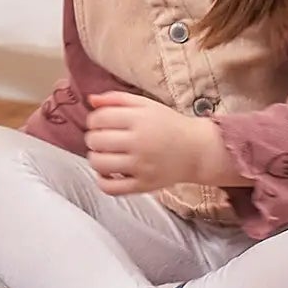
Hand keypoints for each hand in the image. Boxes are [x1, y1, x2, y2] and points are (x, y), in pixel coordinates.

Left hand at [84, 90, 212, 194]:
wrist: (197, 150)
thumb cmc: (168, 125)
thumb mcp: (145, 104)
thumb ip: (116, 99)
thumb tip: (91, 100)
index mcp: (139, 120)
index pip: (98, 119)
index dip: (93, 120)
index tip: (100, 123)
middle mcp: (139, 143)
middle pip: (95, 140)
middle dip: (94, 138)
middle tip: (104, 138)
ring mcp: (141, 167)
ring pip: (98, 164)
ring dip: (95, 158)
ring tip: (105, 154)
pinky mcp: (143, 186)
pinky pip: (110, 188)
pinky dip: (102, 181)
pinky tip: (108, 172)